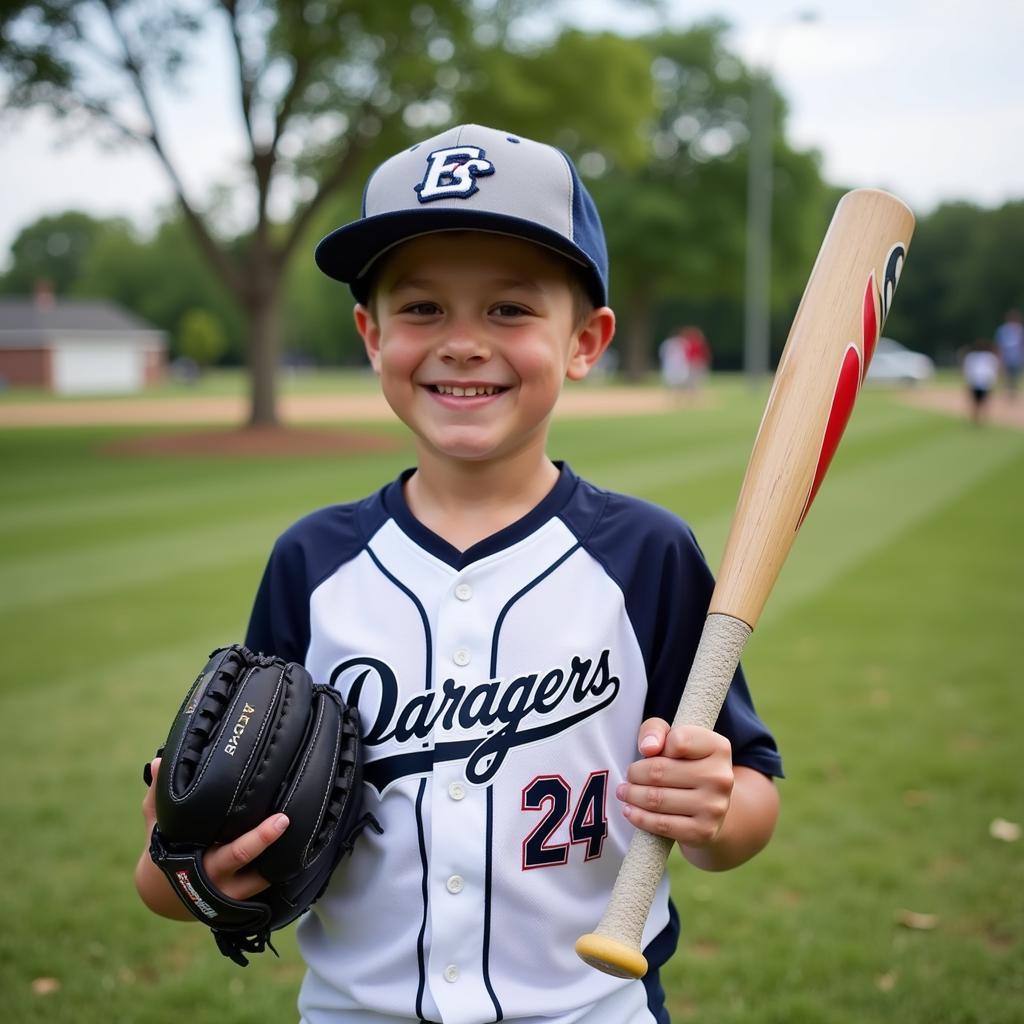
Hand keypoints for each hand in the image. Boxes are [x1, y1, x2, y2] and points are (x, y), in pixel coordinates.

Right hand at [138, 757, 287, 912]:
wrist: (163, 897)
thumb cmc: (164, 852)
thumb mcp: (157, 827)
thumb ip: (157, 797)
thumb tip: (155, 762)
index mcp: (200, 863)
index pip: (234, 853)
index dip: (258, 839)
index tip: (280, 820)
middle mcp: (220, 881)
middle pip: (250, 864)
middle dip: (269, 841)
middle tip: (288, 818)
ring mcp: (233, 894)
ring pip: (263, 879)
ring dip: (282, 860)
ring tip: (305, 831)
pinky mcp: (243, 898)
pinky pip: (265, 886)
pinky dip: (280, 870)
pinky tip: (299, 847)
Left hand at [615, 718, 733, 848]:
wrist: (708, 807)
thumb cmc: (685, 765)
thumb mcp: (672, 738)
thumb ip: (656, 729)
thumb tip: (648, 747)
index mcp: (718, 747)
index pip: (678, 741)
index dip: (655, 745)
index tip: (649, 752)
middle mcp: (721, 777)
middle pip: (660, 770)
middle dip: (635, 773)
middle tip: (628, 775)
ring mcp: (714, 807)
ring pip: (657, 799)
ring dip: (632, 795)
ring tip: (624, 791)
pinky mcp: (703, 832)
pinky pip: (662, 825)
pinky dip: (639, 817)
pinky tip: (630, 810)